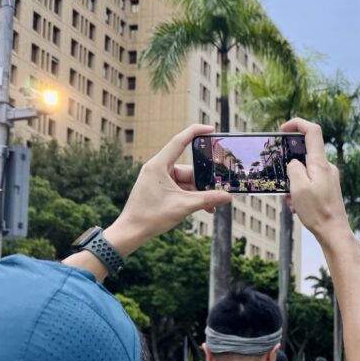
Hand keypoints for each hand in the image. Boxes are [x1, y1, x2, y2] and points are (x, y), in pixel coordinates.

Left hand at [106, 124, 231, 254]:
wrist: (131, 231)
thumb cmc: (151, 216)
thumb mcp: (183, 206)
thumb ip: (207, 199)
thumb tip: (227, 196)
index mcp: (159, 165)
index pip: (179, 141)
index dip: (195, 132)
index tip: (210, 129)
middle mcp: (158, 169)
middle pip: (188, 169)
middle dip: (203, 182)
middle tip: (219, 191)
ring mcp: (159, 179)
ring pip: (186, 181)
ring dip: (198, 193)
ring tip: (210, 207)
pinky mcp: (160, 189)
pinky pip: (180, 189)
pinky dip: (191, 197)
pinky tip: (202, 208)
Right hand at [280, 117, 349, 243]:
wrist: (334, 232)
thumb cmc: (317, 212)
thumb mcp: (298, 188)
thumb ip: (294, 168)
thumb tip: (293, 163)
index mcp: (320, 163)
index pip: (312, 131)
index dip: (297, 123)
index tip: (282, 130)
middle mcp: (327, 167)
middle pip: (304, 153)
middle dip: (289, 165)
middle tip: (282, 182)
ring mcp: (328, 177)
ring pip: (305, 171)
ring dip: (293, 183)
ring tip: (291, 201)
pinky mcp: (327, 188)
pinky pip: (309, 183)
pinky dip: (299, 191)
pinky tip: (297, 207)